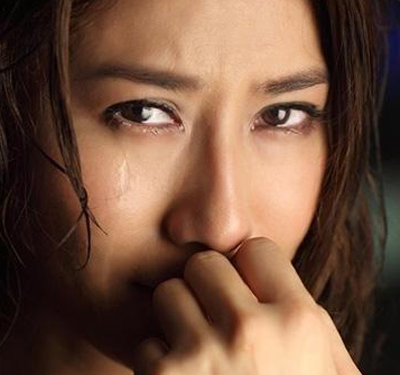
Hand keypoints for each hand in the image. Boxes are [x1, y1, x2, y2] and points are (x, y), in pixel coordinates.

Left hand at [132, 237, 361, 374]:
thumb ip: (314, 328)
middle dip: (207, 287)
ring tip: (199, 353)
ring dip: (178, 321)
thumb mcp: (326, 373)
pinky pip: (147, 343)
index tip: (245, 287)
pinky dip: (159, 363)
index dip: (249, 266)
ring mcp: (203, 356)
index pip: (257, 248)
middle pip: (205, 263)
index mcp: (299, 323)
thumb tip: (291, 289)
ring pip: (169, 293)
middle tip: (215, 318)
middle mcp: (251, 331)